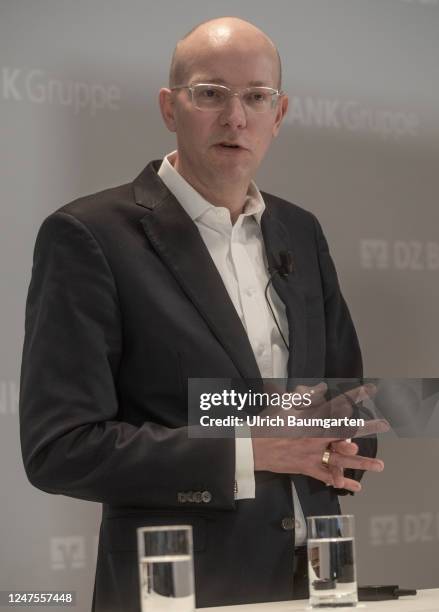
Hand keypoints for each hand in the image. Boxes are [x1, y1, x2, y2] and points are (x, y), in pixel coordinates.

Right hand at [251, 382, 385, 491]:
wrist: (252, 446)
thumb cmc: (267, 423)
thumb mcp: (284, 403)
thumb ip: (305, 396)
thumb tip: (321, 388)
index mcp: (310, 418)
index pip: (337, 405)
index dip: (354, 396)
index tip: (369, 391)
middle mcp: (315, 436)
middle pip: (346, 431)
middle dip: (367, 427)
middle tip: (385, 425)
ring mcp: (312, 454)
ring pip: (341, 459)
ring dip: (362, 463)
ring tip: (380, 466)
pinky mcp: (306, 467)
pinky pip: (326, 476)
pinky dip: (341, 482)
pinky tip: (355, 487)